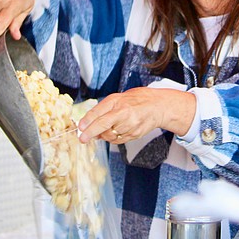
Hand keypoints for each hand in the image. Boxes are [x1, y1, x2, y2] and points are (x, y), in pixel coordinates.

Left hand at [77, 87, 195, 143]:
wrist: (158, 106)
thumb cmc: (137, 99)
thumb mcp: (118, 97)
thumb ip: (103, 108)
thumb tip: (88, 121)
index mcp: (118, 102)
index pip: (99, 113)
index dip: (88, 122)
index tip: (80, 127)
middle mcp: (124, 114)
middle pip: (103, 126)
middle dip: (90, 133)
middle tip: (82, 138)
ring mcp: (130, 125)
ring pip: (110, 135)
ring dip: (102, 135)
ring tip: (101, 131)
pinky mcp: (134, 134)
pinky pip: (118, 140)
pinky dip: (112, 138)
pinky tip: (113, 132)